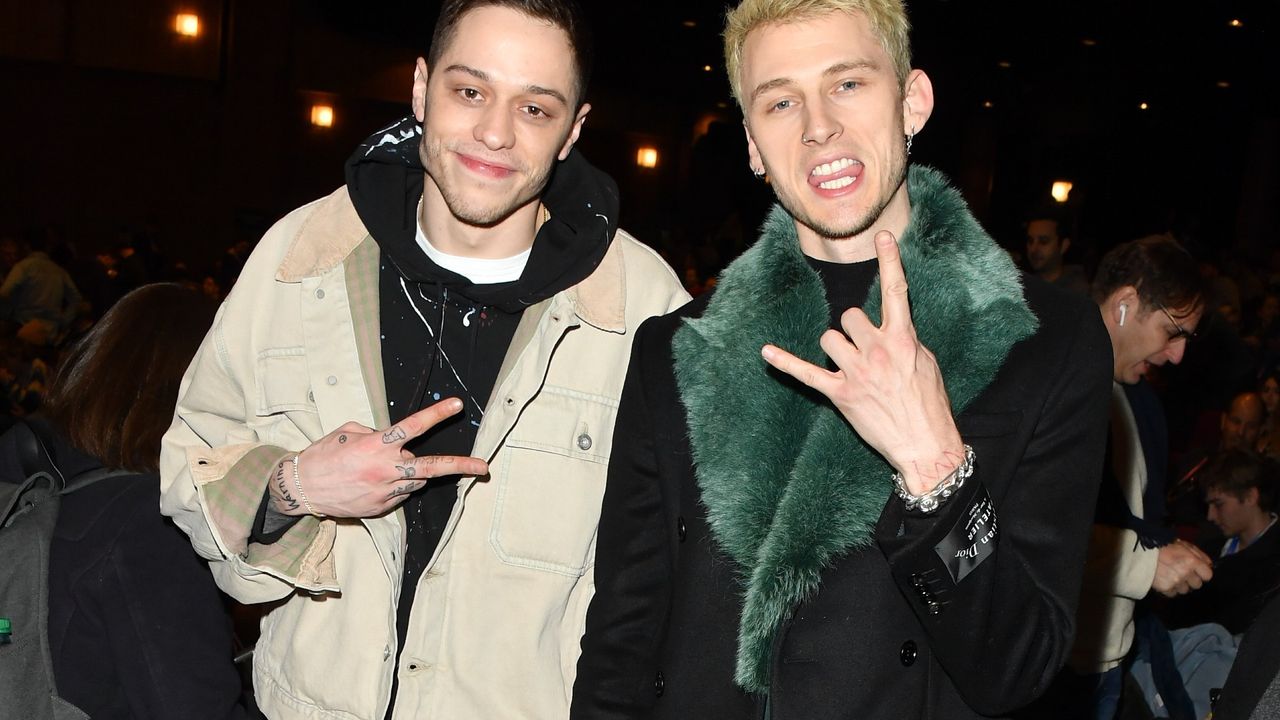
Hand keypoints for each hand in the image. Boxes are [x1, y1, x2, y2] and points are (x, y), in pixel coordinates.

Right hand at [270, 398, 488, 517]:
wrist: (302, 489)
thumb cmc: (323, 455)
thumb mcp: (347, 431)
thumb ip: (375, 432)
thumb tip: (393, 439)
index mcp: (376, 446)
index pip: (413, 426)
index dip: (436, 414)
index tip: (456, 405)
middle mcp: (384, 469)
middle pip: (431, 467)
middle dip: (461, 466)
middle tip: (483, 467)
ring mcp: (385, 491)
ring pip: (415, 480)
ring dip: (411, 472)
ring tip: (384, 468)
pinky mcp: (381, 507)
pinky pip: (401, 493)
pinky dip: (396, 486)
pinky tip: (374, 482)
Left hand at [761, 230, 963, 494]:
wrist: (925, 444)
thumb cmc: (929, 404)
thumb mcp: (926, 363)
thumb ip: (905, 339)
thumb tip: (889, 328)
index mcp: (903, 338)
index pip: (896, 291)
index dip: (889, 261)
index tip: (882, 236)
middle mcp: (877, 350)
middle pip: (849, 315)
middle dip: (854, 329)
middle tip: (866, 350)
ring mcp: (856, 371)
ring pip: (829, 338)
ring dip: (837, 348)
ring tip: (851, 366)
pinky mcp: (840, 393)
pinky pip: (806, 373)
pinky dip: (785, 363)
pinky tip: (766, 352)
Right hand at [1151, 539, 1213, 596]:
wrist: (1142, 552)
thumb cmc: (1164, 546)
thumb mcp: (1184, 545)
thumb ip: (1199, 555)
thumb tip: (1209, 565)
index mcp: (1192, 561)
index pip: (1208, 575)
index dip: (1202, 574)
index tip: (1197, 571)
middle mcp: (1186, 573)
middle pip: (1197, 585)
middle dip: (1191, 579)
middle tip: (1181, 572)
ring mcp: (1176, 582)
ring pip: (1185, 590)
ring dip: (1180, 585)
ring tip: (1171, 575)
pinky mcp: (1166, 588)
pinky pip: (1173, 593)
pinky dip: (1170, 588)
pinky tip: (1164, 580)